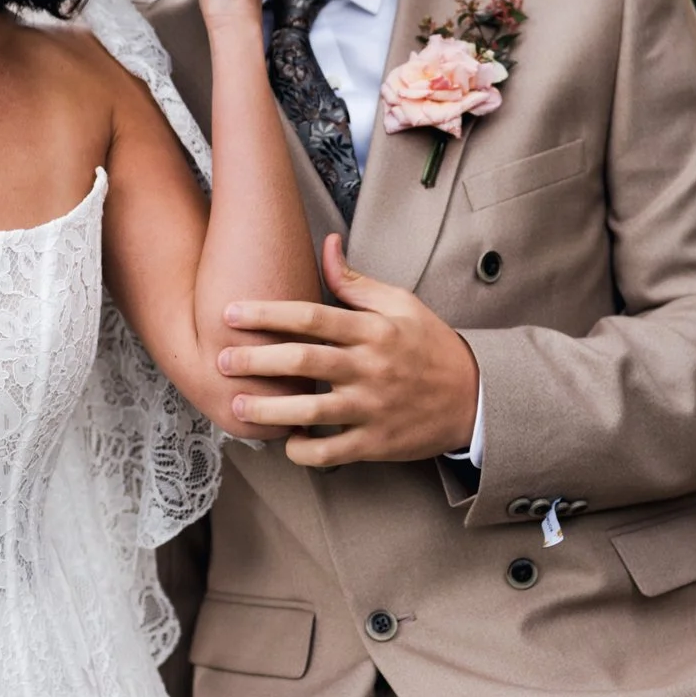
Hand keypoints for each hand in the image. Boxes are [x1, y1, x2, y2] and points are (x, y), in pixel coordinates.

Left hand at [218, 234, 480, 465]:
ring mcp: (372, 408)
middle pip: (303, 361)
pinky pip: (331, 452)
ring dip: (268, 410)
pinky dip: (302, 450)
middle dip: (256, 361)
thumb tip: (327, 244)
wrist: (474, 398)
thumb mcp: (401, 305)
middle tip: (221, 360)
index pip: (311, 316)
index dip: (267, 313)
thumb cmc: (429, 346)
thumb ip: (356, 282)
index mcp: (373, 330)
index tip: (231, 312)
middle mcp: (370, 368)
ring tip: (236, 406)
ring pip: (310, 411)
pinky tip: (285, 441)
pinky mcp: (376, 443)